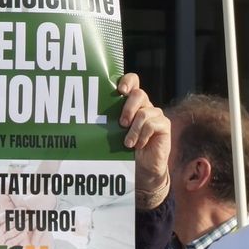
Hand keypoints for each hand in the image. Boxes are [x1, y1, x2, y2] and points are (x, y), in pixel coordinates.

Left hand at [117, 72, 170, 207]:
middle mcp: (144, 105)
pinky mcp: (164, 125)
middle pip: (139, 93)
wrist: (140, 167)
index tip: (120, 90)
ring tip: (127, 143)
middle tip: (121, 123)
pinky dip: (142, 135)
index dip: (127, 81)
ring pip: (144, 112)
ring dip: (134, 129)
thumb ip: (107, 119)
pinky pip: (152, 124)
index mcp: (130, 102)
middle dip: (128, 107)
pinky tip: (138, 145)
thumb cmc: (122, 147)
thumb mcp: (112, 131)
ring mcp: (155, 114)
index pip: (132, 81)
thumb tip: (85, 114)